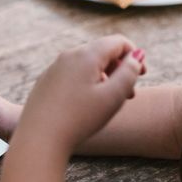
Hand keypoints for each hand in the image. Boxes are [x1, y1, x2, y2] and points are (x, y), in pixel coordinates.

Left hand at [20, 35, 145, 147]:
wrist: (39, 139)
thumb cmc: (79, 119)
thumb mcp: (113, 96)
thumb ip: (129, 72)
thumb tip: (135, 56)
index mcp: (86, 55)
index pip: (117, 42)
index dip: (134, 55)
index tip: (142, 74)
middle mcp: (67, 57)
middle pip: (101, 53)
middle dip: (119, 69)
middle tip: (130, 94)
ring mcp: (53, 70)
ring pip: (85, 66)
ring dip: (103, 79)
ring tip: (110, 103)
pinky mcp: (44, 84)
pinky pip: (71, 77)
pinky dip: (85, 86)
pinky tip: (87, 107)